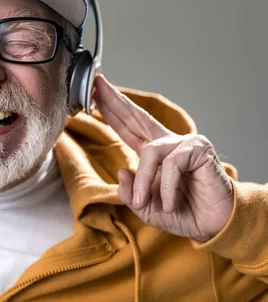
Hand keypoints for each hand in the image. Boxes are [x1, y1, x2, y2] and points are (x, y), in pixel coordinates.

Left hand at [92, 75, 233, 241]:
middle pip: (137, 116)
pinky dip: (166, 187)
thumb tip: (121, 170)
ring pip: (150, 152)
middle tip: (97, 84)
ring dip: (143, 182)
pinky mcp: (199, 150)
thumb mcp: (145, 208)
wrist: (214, 226)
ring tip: (141, 203)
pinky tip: (170, 203)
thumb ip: (128, 192)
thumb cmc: (183, 214)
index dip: (112, 111)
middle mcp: (168, 143)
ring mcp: (184, 144)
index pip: (128, 126)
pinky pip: (171, 165)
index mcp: (154, 153)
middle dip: (115, 100)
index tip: (94, 93)